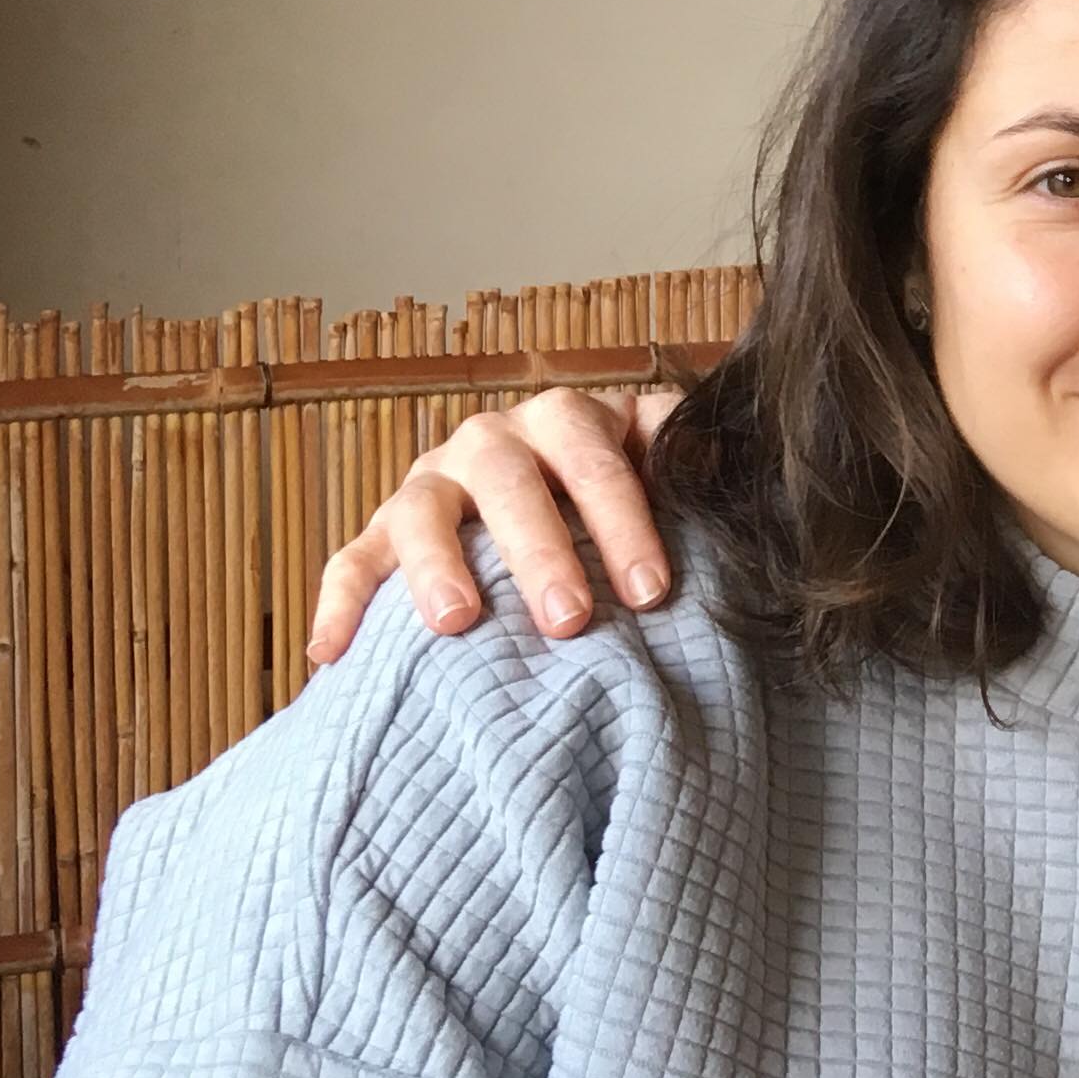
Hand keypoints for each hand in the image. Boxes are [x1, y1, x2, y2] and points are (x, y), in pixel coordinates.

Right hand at [305, 386, 683, 664]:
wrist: (556, 502)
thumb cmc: (627, 502)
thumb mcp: (667, 473)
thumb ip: (698, 471)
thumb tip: (749, 487)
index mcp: (571, 421)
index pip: (598, 461)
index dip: (624, 523)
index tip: (652, 592)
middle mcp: (495, 440)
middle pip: (510, 481)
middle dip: (540, 549)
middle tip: (570, 619)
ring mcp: (432, 483)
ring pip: (420, 511)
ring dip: (436, 566)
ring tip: (456, 624)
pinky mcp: (380, 531)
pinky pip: (350, 560)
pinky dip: (338, 603)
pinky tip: (329, 655)